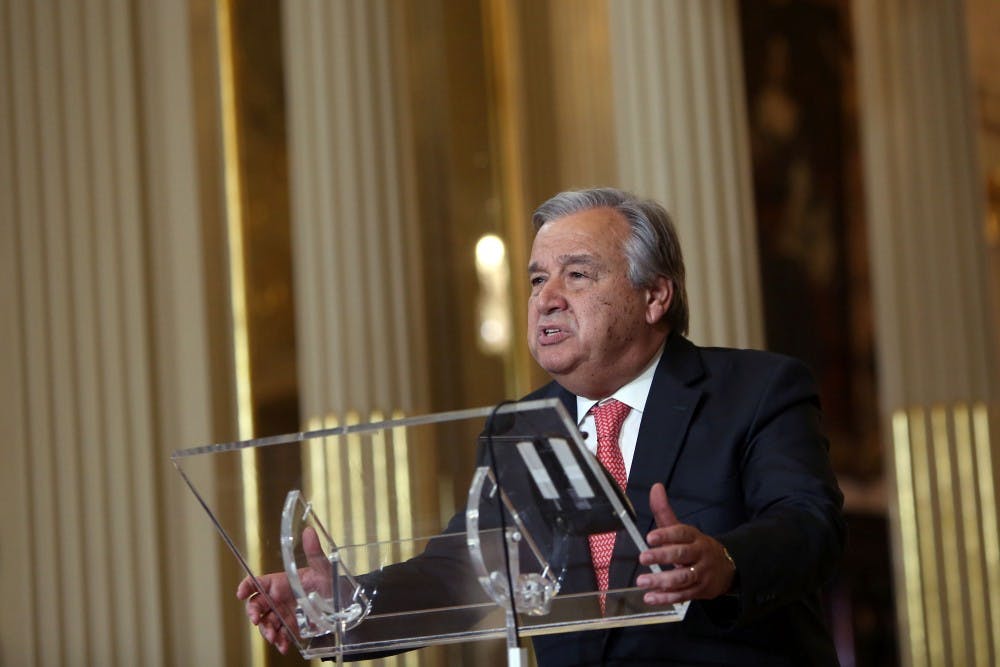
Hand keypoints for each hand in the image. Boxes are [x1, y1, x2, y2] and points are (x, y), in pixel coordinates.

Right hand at [235, 526, 331, 654]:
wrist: (343, 602)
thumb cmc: (331, 580)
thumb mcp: (324, 568)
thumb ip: (314, 552)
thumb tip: (309, 531)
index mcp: (282, 582)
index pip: (258, 583)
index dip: (246, 586)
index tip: (241, 594)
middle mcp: (279, 598)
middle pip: (257, 605)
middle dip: (254, 614)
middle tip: (258, 621)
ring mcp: (284, 613)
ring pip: (266, 623)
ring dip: (267, 631)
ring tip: (275, 637)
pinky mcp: (292, 627)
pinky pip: (281, 635)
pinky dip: (280, 641)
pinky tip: (284, 645)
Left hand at [635, 483, 735, 605]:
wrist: (728, 568)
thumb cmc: (696, 547)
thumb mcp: (683, 530)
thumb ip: (665, 511)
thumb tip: (655, 487)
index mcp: (695, 537)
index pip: (682, 533)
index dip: (666, 535)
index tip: (650, 537)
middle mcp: (699, 554)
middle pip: (682, 555)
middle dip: (662, 556)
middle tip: (643, 558)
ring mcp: (701, 573)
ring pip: (683, 578)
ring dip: (662, 581)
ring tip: (642, 581)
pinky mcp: (701, 591)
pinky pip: (683, 595)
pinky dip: (666, 597)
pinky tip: (650, 597)